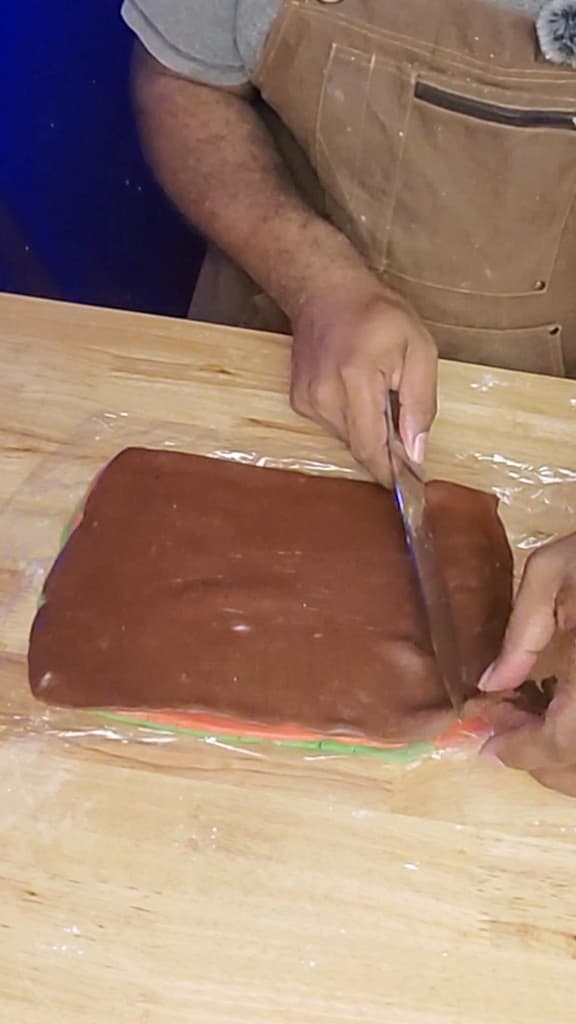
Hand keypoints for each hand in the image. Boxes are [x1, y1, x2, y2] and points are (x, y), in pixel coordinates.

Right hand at [289, 282, 437, 485]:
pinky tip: (357, 393)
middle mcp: (324, 395)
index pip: (370, 446)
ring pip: (345, 439)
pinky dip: (350, 421)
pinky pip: (331, 427)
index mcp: (356, 379)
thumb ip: (421, 404)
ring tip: (379, 400)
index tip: (410, 485)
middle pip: (358, 447)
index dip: (390, 472)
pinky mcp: (299, 401)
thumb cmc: (378, 314)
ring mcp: (306, 400)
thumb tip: (417, 451)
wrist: (326, 291)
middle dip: (384, 451)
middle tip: (405, 436)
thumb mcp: (419, 349)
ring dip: (367, 433)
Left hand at [479, 533, 575, 792]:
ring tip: (540, 729)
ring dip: (569, 762)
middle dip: (544, 763)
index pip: (559, 741)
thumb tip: (494, 683)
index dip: (522, 753)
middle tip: (509, 736)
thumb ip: (523, 629)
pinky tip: (569, 717)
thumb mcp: (554, 568)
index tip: (490, 748)